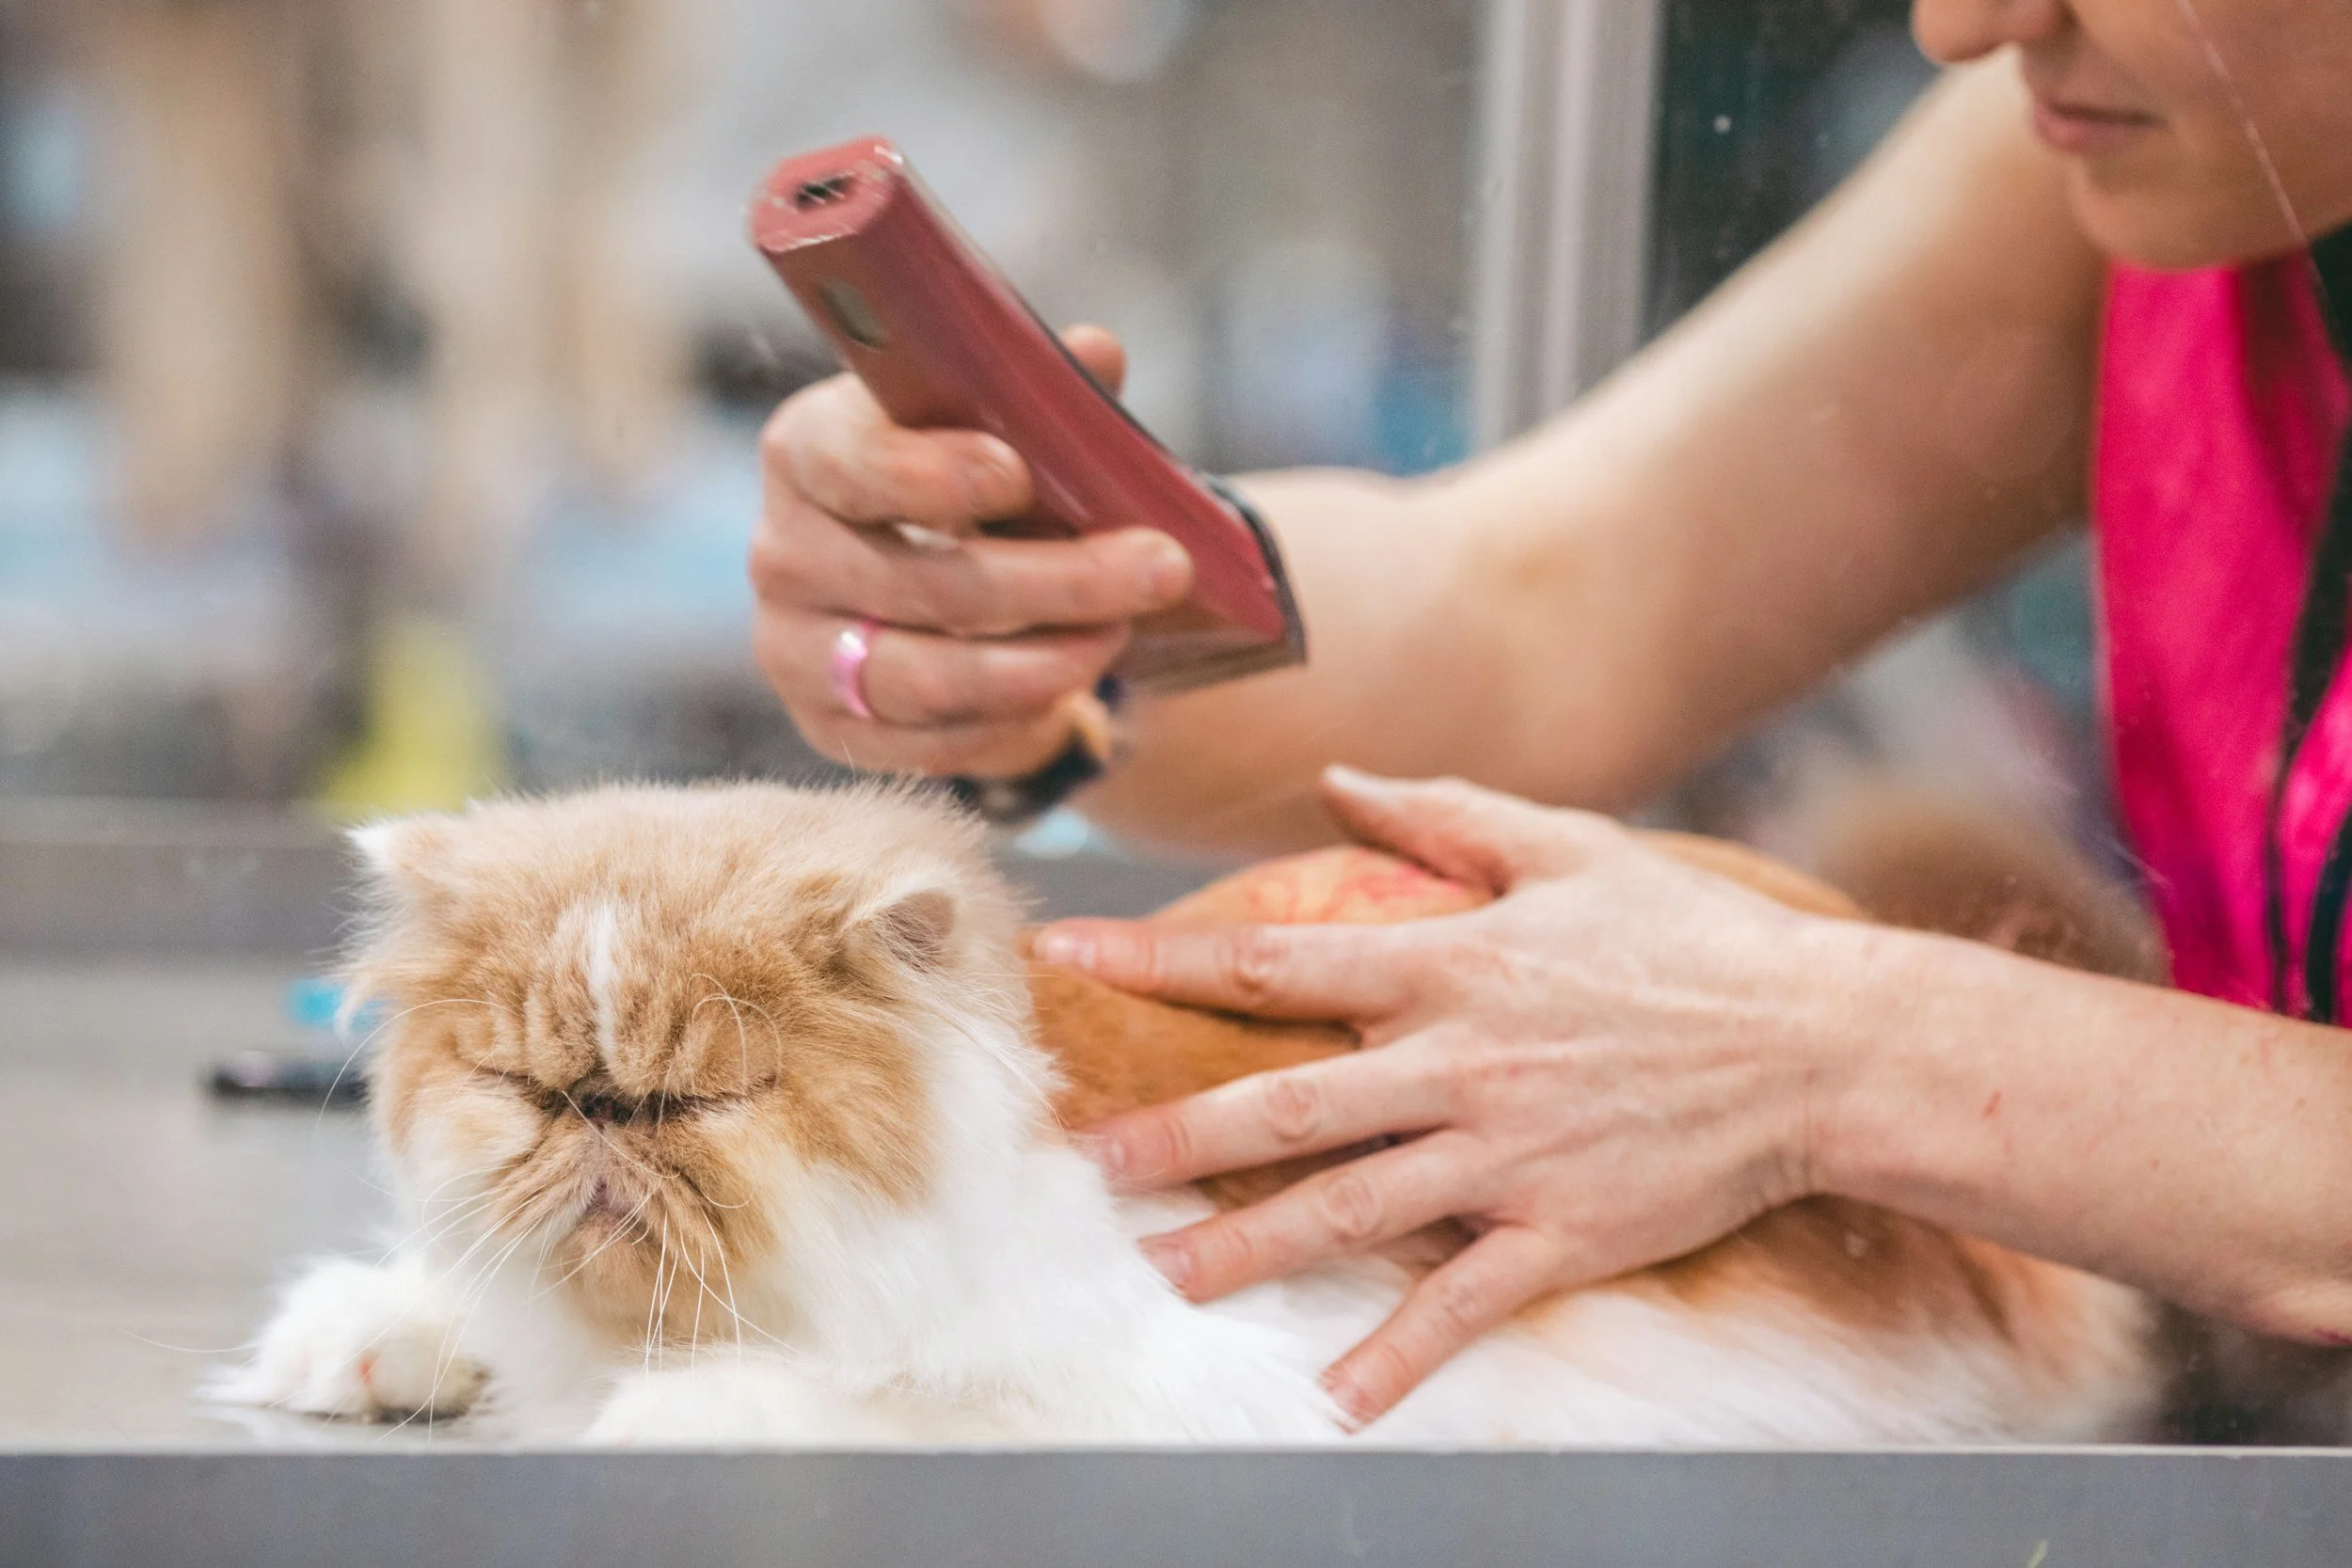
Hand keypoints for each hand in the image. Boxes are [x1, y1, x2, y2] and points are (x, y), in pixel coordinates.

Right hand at [750, 325, 1194, 777]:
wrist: (935, 590)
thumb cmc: (972, 487)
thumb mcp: (1006, 431)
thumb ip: (1045, 397)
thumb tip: (1098, 353)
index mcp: (809, 450)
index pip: (850, 464)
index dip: (931, 474)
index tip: (1018, 475)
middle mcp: (785, 553)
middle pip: (919, 583)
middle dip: (1055, 580)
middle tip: (1160, 567)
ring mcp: (796, 651)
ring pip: (926, 676)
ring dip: (1043, 662)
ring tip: (1121, 632)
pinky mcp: (830, 728)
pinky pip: (929, 743)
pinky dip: (1010, 721)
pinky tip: (1069, 691)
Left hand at [1033, 768, 1857, 1424]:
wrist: (1822, 1042)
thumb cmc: (1694, 937)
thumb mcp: (1569, 846)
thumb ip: (1443, 812)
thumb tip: (1340, 780)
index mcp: (1449, 963)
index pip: (1271, 963)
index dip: (1158, 955)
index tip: (1068, 952)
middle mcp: (1458, 1062)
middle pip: (1285, 1106)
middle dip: (1175, 1136)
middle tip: (1087, 1164)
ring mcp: (1506, 1154)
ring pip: (1349, 1210)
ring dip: (1247, 1250)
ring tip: (1162, 1280)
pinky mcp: (1562, 1231)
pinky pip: (1463, 1302)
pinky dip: (1400, 1356)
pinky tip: (1337, 1403)